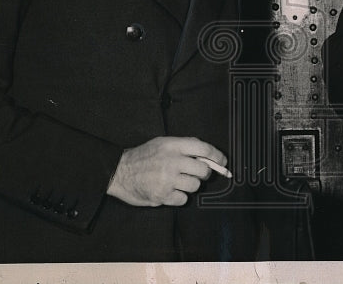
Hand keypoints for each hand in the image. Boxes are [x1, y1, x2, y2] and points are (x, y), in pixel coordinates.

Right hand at [107, 136, 225, 206]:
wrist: (119, 172)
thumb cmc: (142, 157)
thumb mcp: (162, 143)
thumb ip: (183, 146)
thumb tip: (206, 153)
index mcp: (173, 145)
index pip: (203, 148)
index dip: (217, 155)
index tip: (223, 161)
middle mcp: (172, 161)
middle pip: (203, 170)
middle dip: (203, 173)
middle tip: (196, 173)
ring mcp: (167, 179)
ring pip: (195, 186)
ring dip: (190, 185)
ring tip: (178, 181)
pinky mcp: (162, 195)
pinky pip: (183, 199)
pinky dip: (180, 197)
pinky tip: (171, 191)